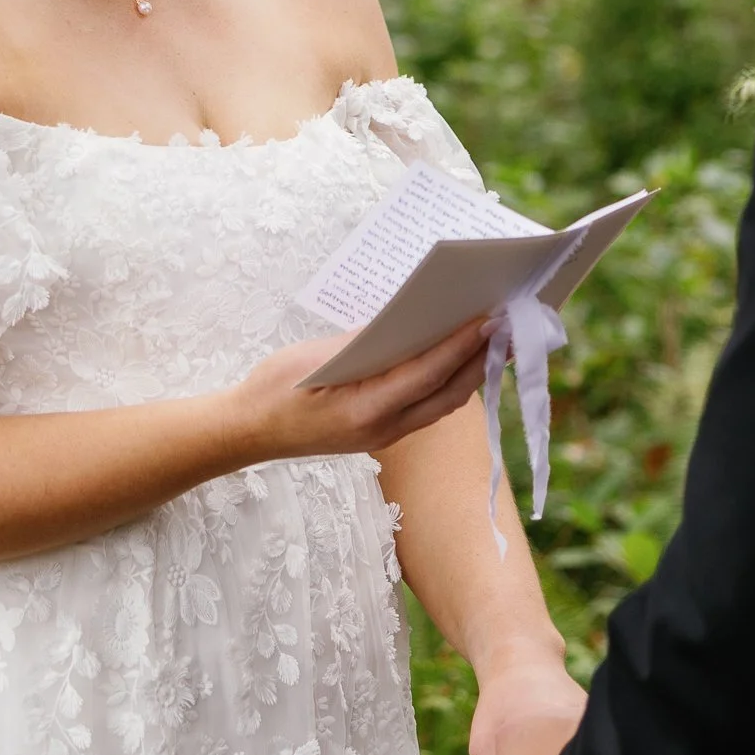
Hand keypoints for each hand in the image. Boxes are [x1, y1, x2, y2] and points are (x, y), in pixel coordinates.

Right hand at [235, 319, 490, 466]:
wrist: (246, 432)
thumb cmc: (273, 390)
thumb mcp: (314, 358)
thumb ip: (363, 343)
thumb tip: (408, 323)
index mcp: (364, 412)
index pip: (427, 375)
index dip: (461, 346)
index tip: (488, 319)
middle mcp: (383, 429)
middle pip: (449, 394)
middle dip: (481, 359)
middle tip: (508, 324)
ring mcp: (384, 435)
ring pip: (444, 404)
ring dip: (472, 372)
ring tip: (497, 339)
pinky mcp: (381, 431)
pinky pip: (428, 407)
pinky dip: (450, 381)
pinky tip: (461, 357)